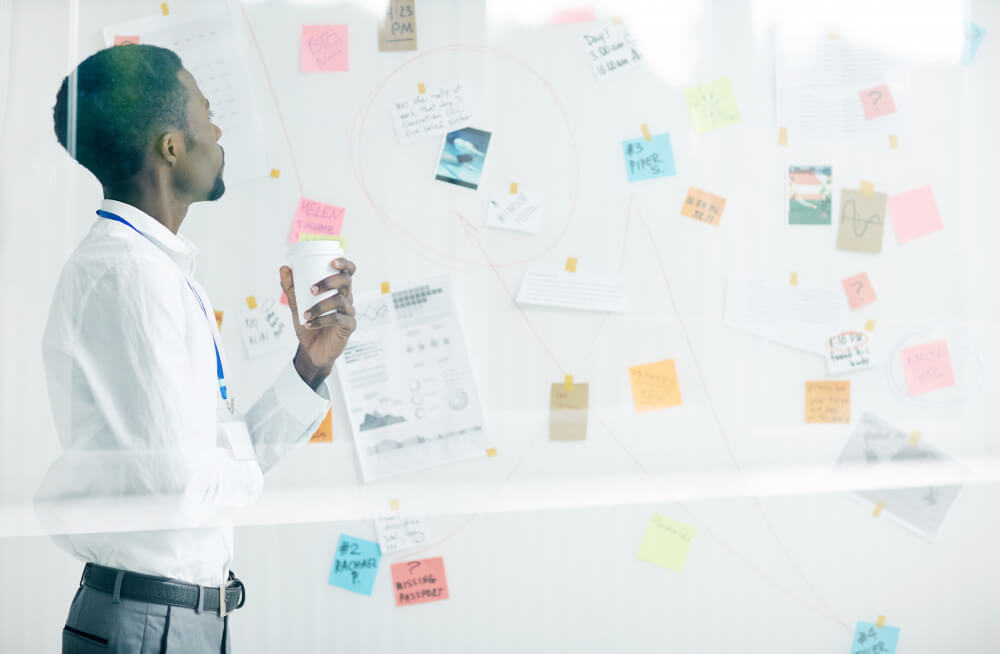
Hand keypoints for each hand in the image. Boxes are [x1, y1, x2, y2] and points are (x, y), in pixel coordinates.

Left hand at [279, 258, 356, 389]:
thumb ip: (290, 288)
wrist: (311, 350)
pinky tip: (309, 324)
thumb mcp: (296, 304)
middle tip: (311, 290)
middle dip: (328, 282)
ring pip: (339, 301)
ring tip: (305, 314)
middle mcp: (346, 298)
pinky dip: (321, 320)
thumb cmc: (309, 323)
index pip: (348, 271)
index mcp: (337, 289)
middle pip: (346, 282)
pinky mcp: (348, 327)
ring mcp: (349, 312)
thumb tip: (284, 268)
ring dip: (319, 306)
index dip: (344, 264)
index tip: (332, 262)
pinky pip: (337, 319)